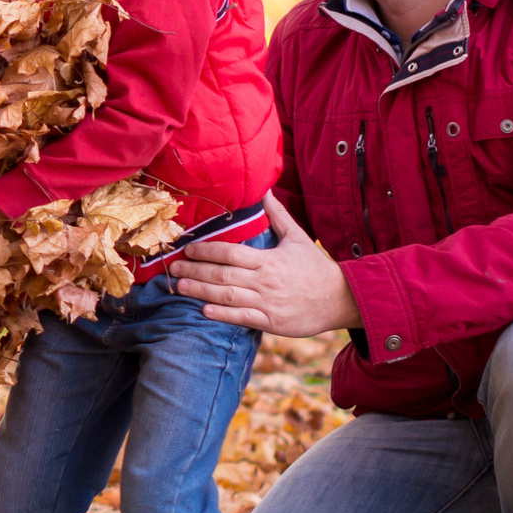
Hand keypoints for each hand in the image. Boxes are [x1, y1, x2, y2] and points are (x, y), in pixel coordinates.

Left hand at [168, 197, 358, 339]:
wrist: (340, 298)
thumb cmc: (315, 267)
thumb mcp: (297, 237)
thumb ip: (277, 215)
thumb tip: (264, 190)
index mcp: (268, 259)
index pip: (230, 252)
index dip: (207, 250)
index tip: (188, 249)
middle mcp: (265, 280)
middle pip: (223, 274)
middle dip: (195, 271)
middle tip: (173, 268)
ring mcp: (267, 302)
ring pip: (228, 296)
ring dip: (201, 292)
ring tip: (179, 287)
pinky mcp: (271, 321)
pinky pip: (243, 318)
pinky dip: (222, 315)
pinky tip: (204, 311)